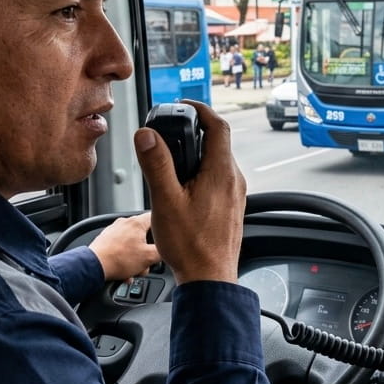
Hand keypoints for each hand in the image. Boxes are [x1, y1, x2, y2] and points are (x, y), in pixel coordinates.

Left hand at [90, 212, 159, 280]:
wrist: (94, 266)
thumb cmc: (118, 260)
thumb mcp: (149, 257)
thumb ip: (162, 252)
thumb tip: (166, 251)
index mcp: (136, 223)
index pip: (156, 218)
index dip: (163, 230)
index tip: (164, 239)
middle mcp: (124, 223)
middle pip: (143, 236)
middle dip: (146, 252)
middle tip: (146, 264)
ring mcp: (113, 231)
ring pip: (131, 245)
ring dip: (135, 259)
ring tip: (133, 271)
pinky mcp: (105, 240)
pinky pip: (120, 249)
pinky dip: (124, 260)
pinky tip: (124, 272)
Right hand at [133, 101, 245, 284]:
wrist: (209, 278)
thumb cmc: (190, 245)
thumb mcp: (165, 202)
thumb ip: (156, 165)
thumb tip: (147, 135)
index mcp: (221, 173)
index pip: (218, 126)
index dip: (202, 109)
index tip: (185, 104)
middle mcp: (234, 180)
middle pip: (219, 142)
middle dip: (196, 131)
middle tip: (173, 130)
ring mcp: (236, 195)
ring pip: (220, 161)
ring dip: (199, 153)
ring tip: (174, 158)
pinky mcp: (232, 207)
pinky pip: (220, 179)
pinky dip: (204, 172)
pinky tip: (186, 186)